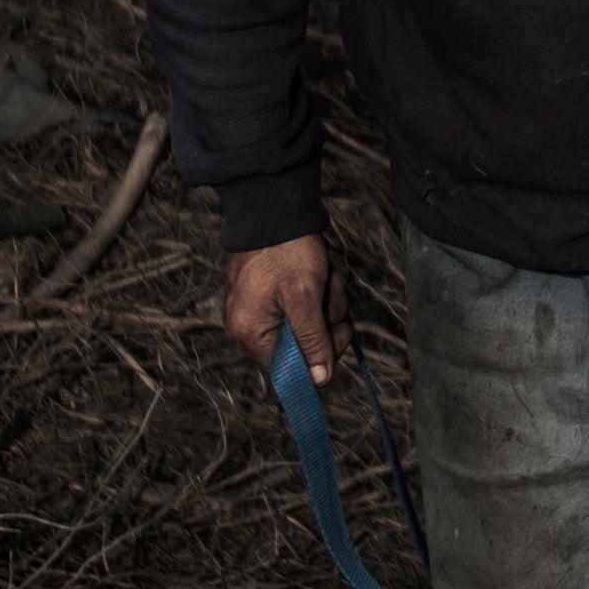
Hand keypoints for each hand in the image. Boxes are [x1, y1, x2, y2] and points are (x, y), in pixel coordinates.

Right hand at [222, 234, 337, 373]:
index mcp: (250, 332)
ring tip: (323, 275)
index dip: (320, 354)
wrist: (275, 208)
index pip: (290, 368)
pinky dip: (318, 291)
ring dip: (326, 300)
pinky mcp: (272, 295)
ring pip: (310, 323)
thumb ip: (312, 340)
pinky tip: (319, 272)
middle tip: (329, 293)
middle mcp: (250, 326)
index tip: (338, 331)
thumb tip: (319, 380)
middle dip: (325, 318)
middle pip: (303, 345)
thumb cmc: (286, 251)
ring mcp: (261, 309)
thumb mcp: (305, 297)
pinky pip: (304, 306)